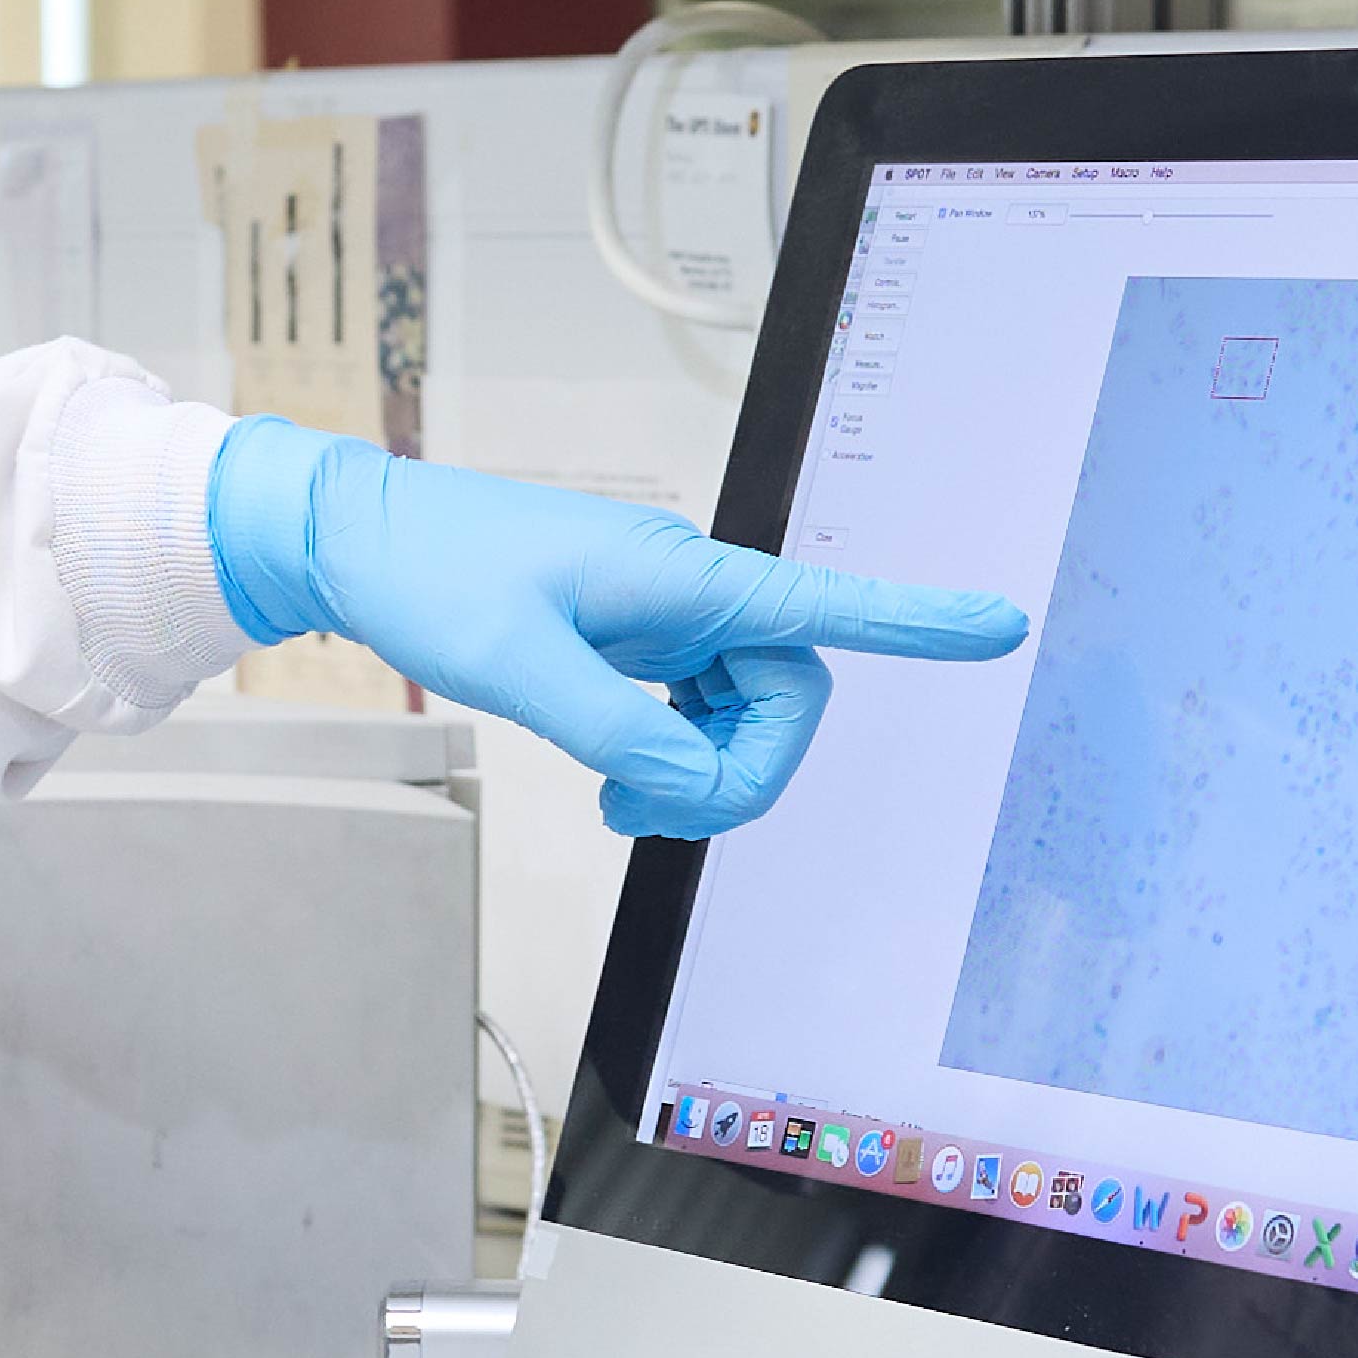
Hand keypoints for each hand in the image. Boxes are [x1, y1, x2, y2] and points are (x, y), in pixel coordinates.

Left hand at [203, 419, 1028, 837]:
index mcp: (682, 576)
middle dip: (742, 773)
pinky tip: (618, 779)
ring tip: (619, 803)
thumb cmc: (431, 579)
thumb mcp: (519, 668)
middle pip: (785, 697)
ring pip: (743, 711)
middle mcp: (691, 589)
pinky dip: (673, 757)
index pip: (824, 604)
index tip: (998, 626)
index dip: (917, 621)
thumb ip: (617, 729)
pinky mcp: (636, 637)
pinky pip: (697, 708)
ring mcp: (665, 615)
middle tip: (648, 814)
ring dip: (702, 774)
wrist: (359, 543)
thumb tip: (693, 779)